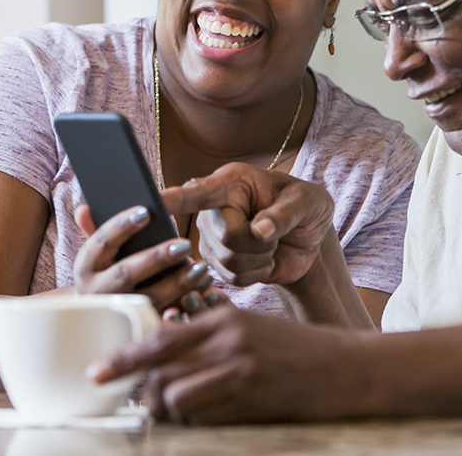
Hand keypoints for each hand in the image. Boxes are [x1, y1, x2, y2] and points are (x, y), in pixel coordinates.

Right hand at [74, 204, 214, 312]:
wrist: (98, 316)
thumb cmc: (106, 271)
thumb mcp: (97, 253)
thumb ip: (95, 228)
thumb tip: (85, 208)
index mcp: (86, 266)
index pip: (102, 242)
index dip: (122, 226)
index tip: (146, 212)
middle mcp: (98, 291)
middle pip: (126, 273)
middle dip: (156, 258)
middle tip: (185, 244)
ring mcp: (118, 311)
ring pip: (149, 298)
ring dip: (178, 283)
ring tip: (201, 268)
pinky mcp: (138, 326)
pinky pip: (164, 316)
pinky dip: (187, 302)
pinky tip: (205, 288)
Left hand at [88, 306, 355, 422]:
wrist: (344, 369)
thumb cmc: (296, 349)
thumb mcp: (251, 327)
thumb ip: (209, 336)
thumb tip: (162, 355)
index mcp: (225, 320)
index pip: (160, 339)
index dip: (123, 360)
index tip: (97, 374)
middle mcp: (229, 343)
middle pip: (162, 375)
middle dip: (147, 397)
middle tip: (147, 405)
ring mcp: (241, 374)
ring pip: (178, 401)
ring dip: (170, 414)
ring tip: (176, 415)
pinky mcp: (252, 402)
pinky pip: (205, 420)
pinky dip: (197, 424)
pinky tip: (207, 418)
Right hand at [161, 163, 335, 286]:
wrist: (310, 237)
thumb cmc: (307, 207)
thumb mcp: (307, 201)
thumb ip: (285, 213)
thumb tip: (261, 230)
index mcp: (231, 183)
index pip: (198, 192)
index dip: (174, 199)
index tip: (152, 201)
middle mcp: (212, 210)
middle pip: (225, 237)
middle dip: (258, 241)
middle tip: (273, 231)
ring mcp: (211, 239)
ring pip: (228, 261)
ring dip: (259, 257)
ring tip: (270, 242)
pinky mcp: (219, 265)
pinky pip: (233, 279)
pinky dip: (257, 273)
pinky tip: (264, 259)